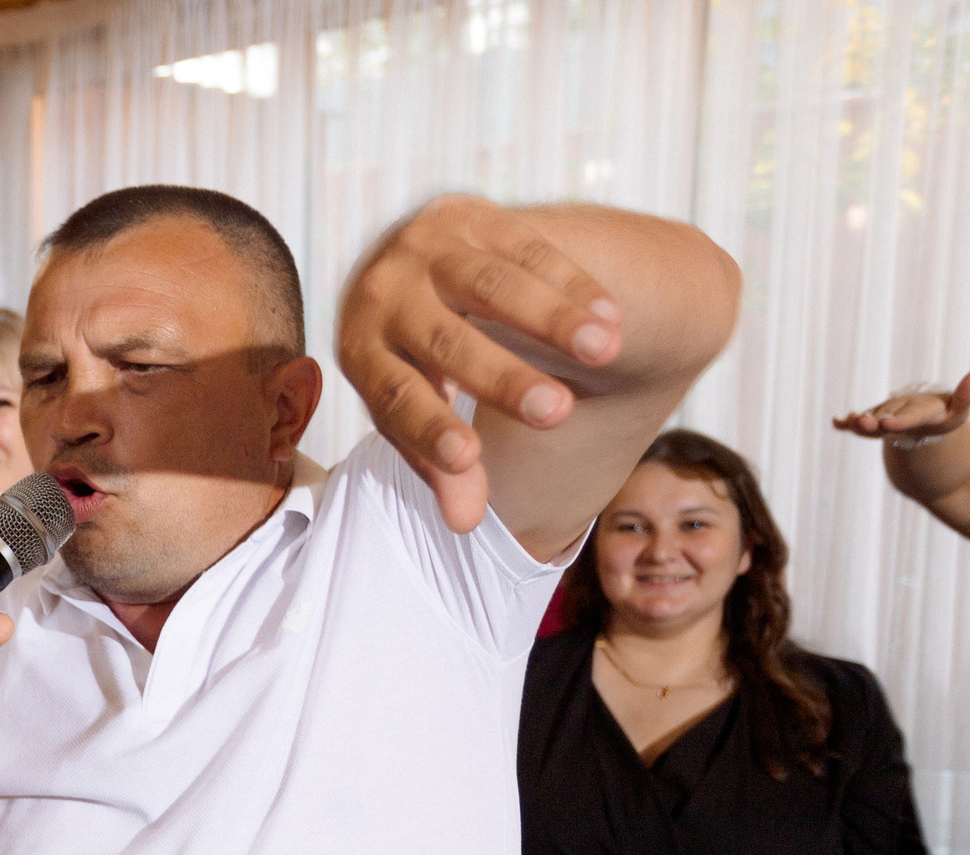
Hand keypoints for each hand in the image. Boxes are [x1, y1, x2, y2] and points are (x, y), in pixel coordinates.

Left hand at [336, 194, 623, 531]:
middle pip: (445, 340)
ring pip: (492, 284)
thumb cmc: (414, 360)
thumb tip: (464, 525)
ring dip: (553, 319)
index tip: (468, 460)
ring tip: (606, 352)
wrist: (409, 265)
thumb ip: (443, 464)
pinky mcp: (469, 215)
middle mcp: (382, 291)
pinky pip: (526, 246)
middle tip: (558, 415)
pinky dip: (570, 282)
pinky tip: (611, 318)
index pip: (392, 395)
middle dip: (503, 378)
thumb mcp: (419, 408)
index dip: (427, 429)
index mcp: (359, 349)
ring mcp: (424, 246)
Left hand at [832, 365, 969, 442]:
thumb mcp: (958, 409)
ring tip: (847, 420)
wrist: (923, 429)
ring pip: (869, 424)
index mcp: (922, 422)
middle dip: (873, 422)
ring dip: (857, 424)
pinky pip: (856, 426)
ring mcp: (884, 425)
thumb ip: (968, 392)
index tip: (887, 423)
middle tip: (861, 421)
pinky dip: (844, 425)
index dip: (899, 422)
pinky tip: (836, 422)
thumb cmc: (944, 415)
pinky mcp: (873, 422)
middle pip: (885, 421)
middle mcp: (900, 425)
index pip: (910, 422)